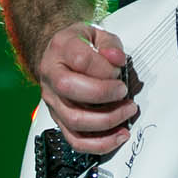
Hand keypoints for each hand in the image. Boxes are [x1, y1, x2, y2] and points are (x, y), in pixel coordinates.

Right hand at [34, 22, 137, 154]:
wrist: (58, 56)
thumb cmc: (79, 45)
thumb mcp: (97, 34)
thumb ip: (110, 44)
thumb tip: (116, 59)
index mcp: (61, 49)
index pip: (80, 60)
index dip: (104, 68)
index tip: (118, 71)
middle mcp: (52, 75)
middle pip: (70, 90)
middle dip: (104, 94)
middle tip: (123, 92)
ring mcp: (53, 100)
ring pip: (74, 119)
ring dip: (107, 120)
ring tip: (126, 112)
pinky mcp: (59, 120)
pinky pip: (76, 140)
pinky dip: (100, 144)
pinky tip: (118, 136)